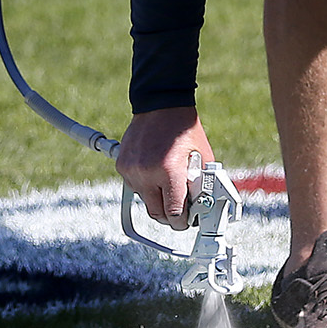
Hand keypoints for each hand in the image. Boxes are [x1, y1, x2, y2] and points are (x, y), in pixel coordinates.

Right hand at [118, 106, 215, 225]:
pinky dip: (146, 186)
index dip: (182, 222)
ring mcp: (131, 170)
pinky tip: (156, 174)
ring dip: (157, 199)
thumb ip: (203, 186)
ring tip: (169, 184)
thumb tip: (204, 209)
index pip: (174, 214)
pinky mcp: (122, 166)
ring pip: (144, 201)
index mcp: (170, 171)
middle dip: (170, 217)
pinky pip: (134, 187)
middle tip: (180, 212)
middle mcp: (147, 173)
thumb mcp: (204, 159)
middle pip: (157, 214)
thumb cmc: (184, 131)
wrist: (161, 105)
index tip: (187, 221)